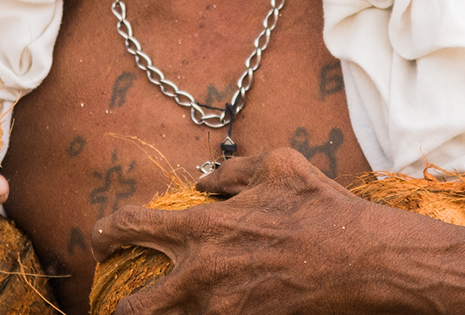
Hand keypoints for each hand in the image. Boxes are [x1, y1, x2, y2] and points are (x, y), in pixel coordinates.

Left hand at [90, 148, 387, 313]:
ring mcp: (222, 310)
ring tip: (156, 309)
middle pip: (132, 309)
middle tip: (120, 296)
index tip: (101, 239)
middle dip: (118, 305)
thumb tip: (206, 182)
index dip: (104, 233)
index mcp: (203, 228)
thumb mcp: (278, 165)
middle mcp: (202, 275)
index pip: (128, 228)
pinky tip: (200, 312)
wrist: (363, 260)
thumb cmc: (321, 207)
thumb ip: (232, 172)